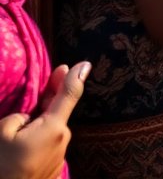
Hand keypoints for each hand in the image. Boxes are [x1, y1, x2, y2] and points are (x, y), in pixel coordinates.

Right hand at [0, 61, 87, 178]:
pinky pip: (45, 146)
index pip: (69, 95)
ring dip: (38, 125)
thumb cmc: (2, 165)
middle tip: (48, 82)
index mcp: (54, 127)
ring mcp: (59, 156)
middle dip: (50, 100)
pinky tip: (20, 148)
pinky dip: (36, 141)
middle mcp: (63, 140)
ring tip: (17, 133)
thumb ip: (19, 116)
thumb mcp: (2, 132)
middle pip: (57, 113)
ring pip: (49, 131)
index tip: (85, 63)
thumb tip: (29, 116)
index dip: (74, 77)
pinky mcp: (52, 168)